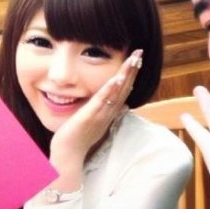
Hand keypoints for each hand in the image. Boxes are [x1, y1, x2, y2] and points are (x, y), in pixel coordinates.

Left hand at [49, 49, 142, 165]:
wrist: (69, 155)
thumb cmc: (80, 139)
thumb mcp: (97, 122)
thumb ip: (109, 112)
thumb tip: (124, 106)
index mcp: (110, 112)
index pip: (124, 90)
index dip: (131, 75)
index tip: (137, 60)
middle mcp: (109, 112)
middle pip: (124, 88)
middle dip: (133, 70)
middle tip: (140, 53)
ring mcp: (101, 114)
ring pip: (117, 92)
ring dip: (126, 75)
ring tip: (133, 60)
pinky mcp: (90, 116)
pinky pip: (102, 101)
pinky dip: (110, 89)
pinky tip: (116, 78)